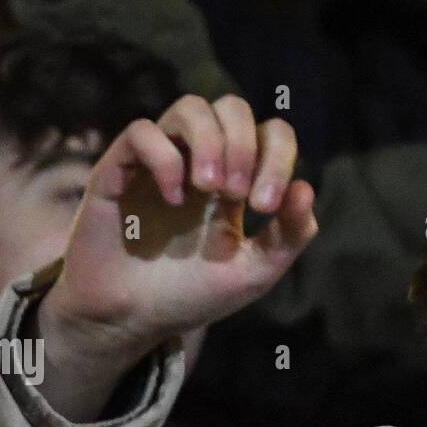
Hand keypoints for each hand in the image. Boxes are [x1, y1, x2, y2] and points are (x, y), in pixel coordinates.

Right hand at [38, 95, 316, 416]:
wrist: (131, 319)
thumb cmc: (190, 296)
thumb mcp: (252, 273)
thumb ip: (287, 236)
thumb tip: (306, 188)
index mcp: (238, 181)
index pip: (270, 135)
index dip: (278, 157)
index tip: (263, 206)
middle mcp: (200, 162)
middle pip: (232, 107)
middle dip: (243, 145)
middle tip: (236, 194)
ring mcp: (161, 160)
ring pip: (191, 107)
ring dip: (209, 142)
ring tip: (207, 188)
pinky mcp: (121, 167)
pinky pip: (142, 131)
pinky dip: (164, 158)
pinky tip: (173, 198)